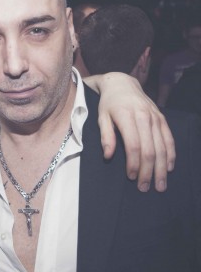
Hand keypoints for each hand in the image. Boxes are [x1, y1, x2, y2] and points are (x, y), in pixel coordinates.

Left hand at [85, 72, 174, 191]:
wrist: (122, 84)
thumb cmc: (108, 103)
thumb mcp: (101, 117)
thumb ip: (105, 136)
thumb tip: (108, 156)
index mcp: (127, 116)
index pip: (133, 145)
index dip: (133, 163)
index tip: (131, 177)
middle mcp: (144, 117)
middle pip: (150, 149)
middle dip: (148, 171)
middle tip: (145, 187)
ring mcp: (155, 118)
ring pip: (162, 147)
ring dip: (161, 168)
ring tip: (160, 185)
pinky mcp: (162, 118)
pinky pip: (169, 139)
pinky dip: (170, 155)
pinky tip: (168, 168)